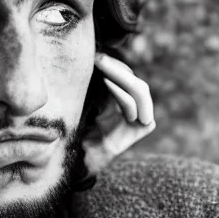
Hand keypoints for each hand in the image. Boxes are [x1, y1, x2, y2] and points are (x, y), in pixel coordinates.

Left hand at [83, 52, 155, 174]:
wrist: (77, 162)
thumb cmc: (77, 134)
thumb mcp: (85, 105)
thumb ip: (92, 88)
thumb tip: (89, 59)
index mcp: (123, 103)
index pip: (126, 77)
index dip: (114, 65)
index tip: (95, 55)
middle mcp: (134, 111)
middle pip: (134, 81)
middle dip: (117, 67)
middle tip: (98, 57)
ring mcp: (140, 121)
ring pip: (140, 91)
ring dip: (121, 75)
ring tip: (102, 65)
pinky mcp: (141, 131)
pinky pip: (135, 109)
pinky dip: (123, 95)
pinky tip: (107, 83)